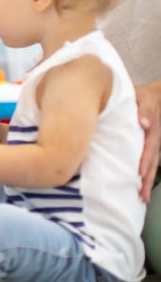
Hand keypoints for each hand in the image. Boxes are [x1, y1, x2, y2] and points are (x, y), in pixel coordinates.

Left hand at [135, 80, 160, 202]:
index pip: (149, 148)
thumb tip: (143, 124)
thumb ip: (144, 110)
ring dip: (147, 182)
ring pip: (152, 166)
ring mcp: (152, 145)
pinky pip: (148, 163)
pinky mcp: (148, 147)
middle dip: (147, 179)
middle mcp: (154, 140)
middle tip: (142, 195)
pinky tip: (140, 188)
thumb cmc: (143, 97)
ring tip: (142, 199)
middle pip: (152, 162)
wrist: (153, 96)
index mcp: (151, 130)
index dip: (145, 161)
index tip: (140, 173)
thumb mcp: (144, 98)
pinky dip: (146, 176)